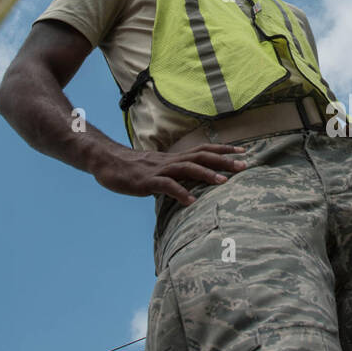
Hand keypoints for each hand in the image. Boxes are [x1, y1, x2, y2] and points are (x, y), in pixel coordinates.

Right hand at [93, 142, 247, 205]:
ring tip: (223, 182)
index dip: (223, 149)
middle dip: (223, 160)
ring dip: (206, 174)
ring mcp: (159, 170)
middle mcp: (170, 161)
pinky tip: (191, 201)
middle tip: (244, 165)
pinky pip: (166, 186)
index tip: (244, 151)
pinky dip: (180, 192)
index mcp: (174, 158)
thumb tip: (190, 183)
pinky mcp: (147, 182)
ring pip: (186, 169)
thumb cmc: (133, 168)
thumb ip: (175, 174)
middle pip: (201, 156)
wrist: (106, 162)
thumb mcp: (158, 169)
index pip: (203, 150)